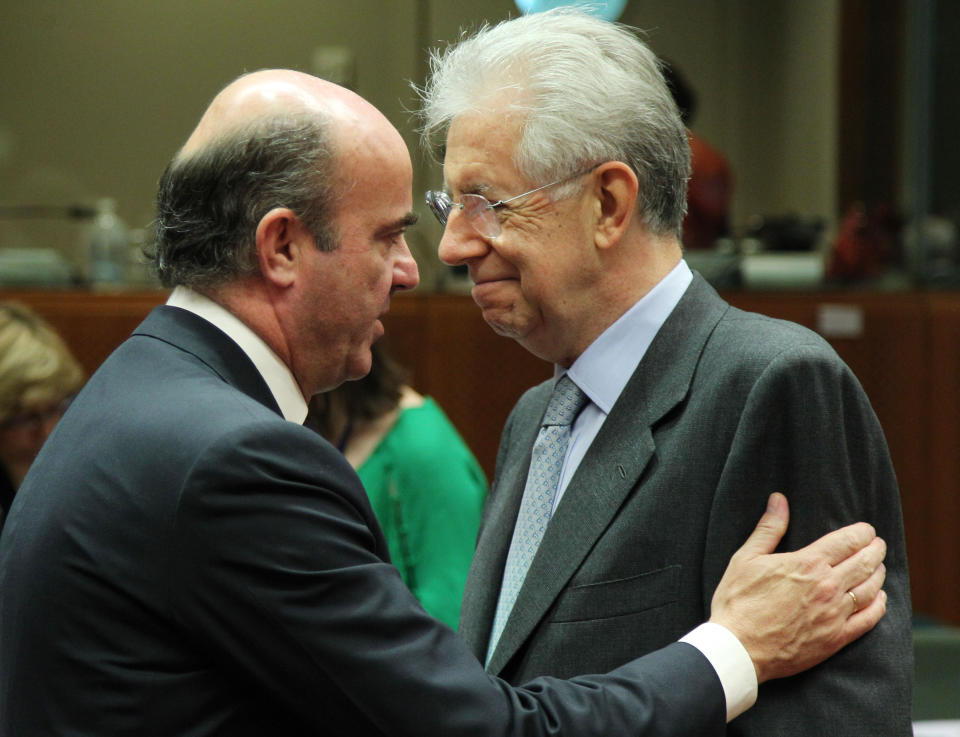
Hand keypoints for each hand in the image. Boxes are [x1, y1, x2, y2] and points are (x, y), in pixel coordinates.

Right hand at [709, 492, 886, 683]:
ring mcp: (834, 614)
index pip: (848, 541)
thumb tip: (779, 499)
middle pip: (865, 563)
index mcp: (808, 563)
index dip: (862, 532)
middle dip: (876, 550)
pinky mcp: (835, 639)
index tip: (867, 530)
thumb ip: (769, 528)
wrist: (738, 648)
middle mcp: (828, 587)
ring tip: (878, 567)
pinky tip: (880, 599)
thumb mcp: (746, 558)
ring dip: (878, 574)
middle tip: (879, 544)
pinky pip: (868, 620)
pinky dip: (879, 606)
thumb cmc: (738, 601)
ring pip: (871, 589)